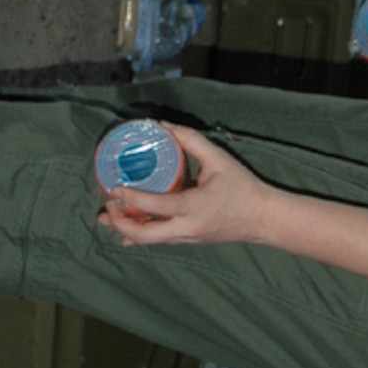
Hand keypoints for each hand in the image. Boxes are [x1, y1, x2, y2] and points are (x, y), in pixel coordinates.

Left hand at [96, 124, 278, 246]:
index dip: (132, 197)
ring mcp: (187, 238)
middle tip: (107, 205)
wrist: (263, 218)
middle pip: (144, 235)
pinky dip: (139, 235)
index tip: (115, 187)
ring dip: (125, 230)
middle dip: (119, 222)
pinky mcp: (188, 240)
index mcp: (195, 207)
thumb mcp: (219, 159)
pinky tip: (124, 231)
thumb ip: (190, 140)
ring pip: (148, 241)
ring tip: (105, 217)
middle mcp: (187, 228)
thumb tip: (163, 125)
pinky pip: (158, 241)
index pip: (157, 206)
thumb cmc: (243, 187)